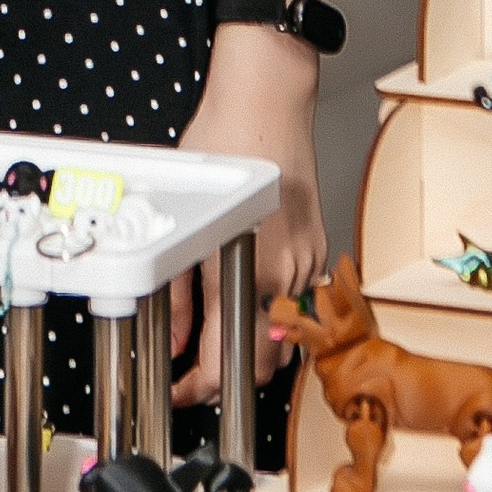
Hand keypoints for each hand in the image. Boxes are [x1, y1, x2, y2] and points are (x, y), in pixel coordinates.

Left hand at [170, 28, 325, 414]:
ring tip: (215, 338)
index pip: (228, 366)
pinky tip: (244, 296)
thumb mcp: (187, 223)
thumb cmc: (224, 142)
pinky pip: (296, 299)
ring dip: (251, 347)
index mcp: (246, 274)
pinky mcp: (316, 248)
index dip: (198, 390)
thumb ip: (178, 294)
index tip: (179, 391)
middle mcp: (285, 277)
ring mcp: (306, 264)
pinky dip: (269, 311)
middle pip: (265, 365)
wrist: (267, 101)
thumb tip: (174, 339)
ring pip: (283, 334)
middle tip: (193, 373)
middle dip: (228, 379)